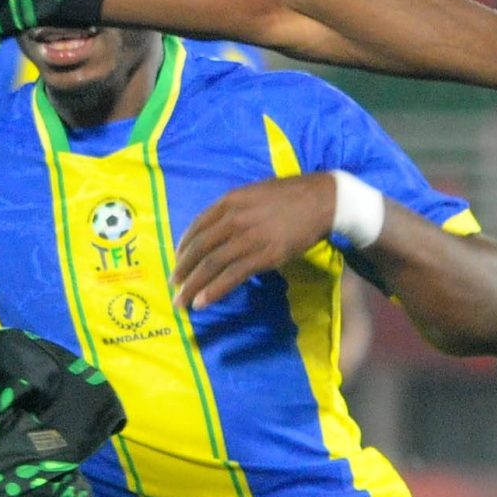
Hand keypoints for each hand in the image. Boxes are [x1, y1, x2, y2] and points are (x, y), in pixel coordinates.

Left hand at [171, 172, 337, 310]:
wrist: (323, 200)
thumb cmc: (290, 196)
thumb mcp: (254, 193)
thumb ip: (233, 208)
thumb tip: (216, 227)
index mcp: (229, 201)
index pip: (196, 227)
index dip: (183, 247)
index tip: (177, 261)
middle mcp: (234, 219)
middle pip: (199, 249)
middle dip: (182, 270)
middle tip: (173, 286)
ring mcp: (248, 238)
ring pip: (211, 265)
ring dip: (192, 286)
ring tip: (181, 301)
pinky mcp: (264, 256)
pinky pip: (232, 276)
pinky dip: (214, 291)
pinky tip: (202, 302)